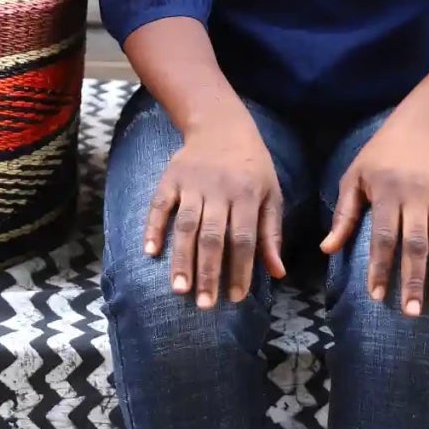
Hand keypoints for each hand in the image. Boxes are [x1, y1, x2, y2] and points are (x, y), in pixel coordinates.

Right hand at [145, 119, 285, 308]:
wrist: (221, 124)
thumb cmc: (252, 166)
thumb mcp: (271, 194)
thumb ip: (271, 233)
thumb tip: (277, 273)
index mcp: (247, 196)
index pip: (243, 239)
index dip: (240, 270)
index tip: (235, 298)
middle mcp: (219, 190)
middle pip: (212, 237)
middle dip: (208, 273)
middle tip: (204, 304)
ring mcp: (192, 183)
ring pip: (186, 225)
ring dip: (181, 258)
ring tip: (178, 288)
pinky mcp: (171, 177)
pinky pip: (160, 205)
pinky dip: (153, 227)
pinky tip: (150, 251)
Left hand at [320, 120, 428, 316]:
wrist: (422, 128)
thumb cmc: (381, 157)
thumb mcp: (355, 177)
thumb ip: (344, 214)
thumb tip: (327, 249)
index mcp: (387, 192)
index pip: (383, 237)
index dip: (380, 267)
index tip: (377, 297)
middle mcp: (416, 196)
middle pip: (415, 244)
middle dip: (413, 280)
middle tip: (412, 313)